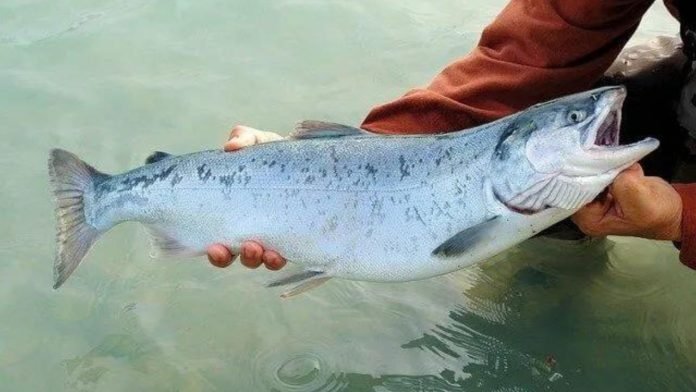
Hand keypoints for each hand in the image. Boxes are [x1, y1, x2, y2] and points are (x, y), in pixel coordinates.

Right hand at [206, 125, 286, 269]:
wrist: (308, 160)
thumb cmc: (274, 153)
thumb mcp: (257, 142)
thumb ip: (243, 139)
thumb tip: (231, 146)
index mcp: (235, 214)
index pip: (219, 241)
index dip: (215, 252)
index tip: (214, 247)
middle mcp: (251, 230)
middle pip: (236, 256)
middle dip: (235, 257)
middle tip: (237, 249)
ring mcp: (274, 235)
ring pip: (261, 259)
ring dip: (258, 259)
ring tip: (261, 251)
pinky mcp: (294, 236)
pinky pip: (286, 254)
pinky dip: (278, 257)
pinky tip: (279, 253)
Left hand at [572, 164, 682, 240]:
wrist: (673, 211)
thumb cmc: (657, 212)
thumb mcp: (639, 198)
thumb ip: (621, 182)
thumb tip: (614, 164)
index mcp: (590, 220)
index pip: (573, 195)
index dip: (579, 177)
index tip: (586, 160)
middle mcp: (586, 211)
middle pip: (578, 184)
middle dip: (589, 168)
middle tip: (596, 153)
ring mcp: (594, 199)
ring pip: (588, 175)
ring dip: (600, 164)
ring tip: (608, 155)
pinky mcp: (604, 187)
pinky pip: (598, 171)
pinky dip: (607, 163)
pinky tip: (615, 158)